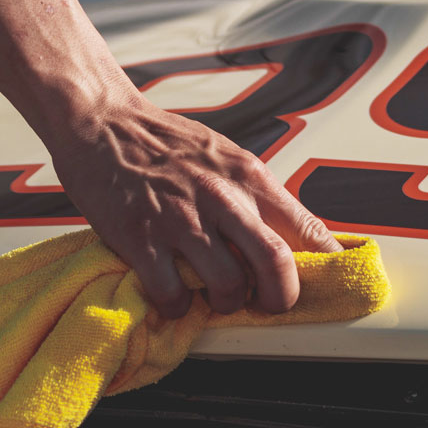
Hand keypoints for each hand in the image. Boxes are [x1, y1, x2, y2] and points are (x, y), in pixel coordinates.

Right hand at [49, 96, 341, 318]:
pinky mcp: (140, 238)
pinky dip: (177, 307)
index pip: (307, 228)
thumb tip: (290, 235)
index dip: (326, 266)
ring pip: (228, 287)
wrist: (101, 121)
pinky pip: (172, 295)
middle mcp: (221, 197)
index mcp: (247, 175)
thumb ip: (253, 193)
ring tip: (212, 296)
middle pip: (277, 264)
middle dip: (281, 298)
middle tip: (269, 305)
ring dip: (225, 303)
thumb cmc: (161, 140)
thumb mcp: (221, 155)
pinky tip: (171, 294)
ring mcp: (180, 220)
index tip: (326, 284)